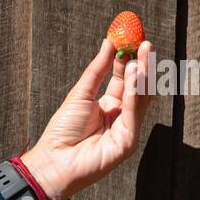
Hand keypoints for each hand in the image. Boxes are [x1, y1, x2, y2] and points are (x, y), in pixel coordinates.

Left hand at [21, 39, 152, 199]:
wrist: (54, 160)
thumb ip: (97, 70)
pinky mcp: (128, 141)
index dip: (129, 59)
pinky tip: (134, 72)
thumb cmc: (63, 130)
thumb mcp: (80, 93)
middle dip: (143, 64)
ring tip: (142, 51)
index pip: (126, 79)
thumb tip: (108, 43)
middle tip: (145, 42)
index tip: (131, 39)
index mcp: (111, 105)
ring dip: (143, 74)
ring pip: (141, 98)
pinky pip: (134, 112)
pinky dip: (135, 91)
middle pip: (138, 87)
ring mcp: (127, 129)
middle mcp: (122, 116)